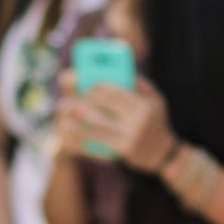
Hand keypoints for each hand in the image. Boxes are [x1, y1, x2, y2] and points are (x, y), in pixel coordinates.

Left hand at [55, 72, 174, 171]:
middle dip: (80, 103)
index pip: (113, 91)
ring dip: (74, 124)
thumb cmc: (154, 121)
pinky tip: (66, 139)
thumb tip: (115, 69)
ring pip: (94, 128)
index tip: (82, 86)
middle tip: (65, 104)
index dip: (94, 87)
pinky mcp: (122, 152)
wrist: (163, 154)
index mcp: (143, 104)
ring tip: (61, 120)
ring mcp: (129, 137)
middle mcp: (137, 120)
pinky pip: (96, 146)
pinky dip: (79, 142)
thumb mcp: (155, 99)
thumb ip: (139, 84)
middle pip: (101, 107)